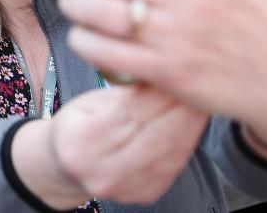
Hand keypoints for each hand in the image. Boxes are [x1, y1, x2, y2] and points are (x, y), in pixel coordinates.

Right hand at [51, 86, 207, 202]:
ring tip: (201, 99)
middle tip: (199, 81)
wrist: (65, 168)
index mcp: (78, 142)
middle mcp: (100, 171)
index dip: (158, 93)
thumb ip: (123, 93)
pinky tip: (195, 121)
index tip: (178, 70)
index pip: (128, 114)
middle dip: (180, 107)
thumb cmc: (77, 126)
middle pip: (153, 135)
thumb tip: (160, 72)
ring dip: (191, 123)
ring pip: (169, 152)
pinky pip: (174, 165)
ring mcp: (125, 188)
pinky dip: (188, 140)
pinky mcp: (145, 195)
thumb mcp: (88, 102)